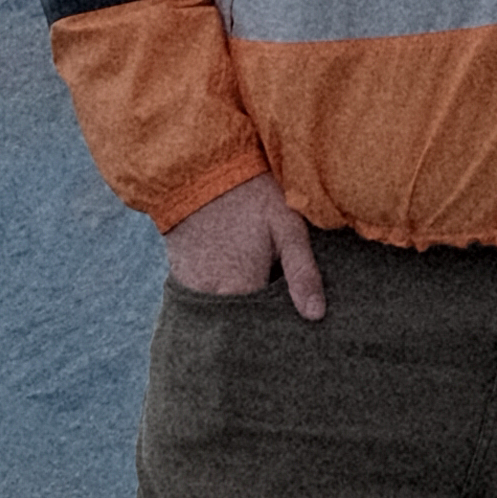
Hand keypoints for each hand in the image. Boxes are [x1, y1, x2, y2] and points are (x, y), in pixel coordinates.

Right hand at [164, 175, 325, 315]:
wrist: (201, 168)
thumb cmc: (252, 195)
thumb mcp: (287, 225)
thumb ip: (301, 272)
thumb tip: (316, 315)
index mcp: (244, 287)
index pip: (262, 328)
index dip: (277, 327)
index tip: (290, 329)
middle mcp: (214, 296)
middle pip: (238, 326)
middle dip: (256, 326)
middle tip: (273, 312)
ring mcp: (193, 288)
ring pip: (220, 316)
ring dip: (235, 313)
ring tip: (254, 298)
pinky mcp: (180, 277)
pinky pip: (202, 301)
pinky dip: (217, 299)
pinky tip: (231, 283)